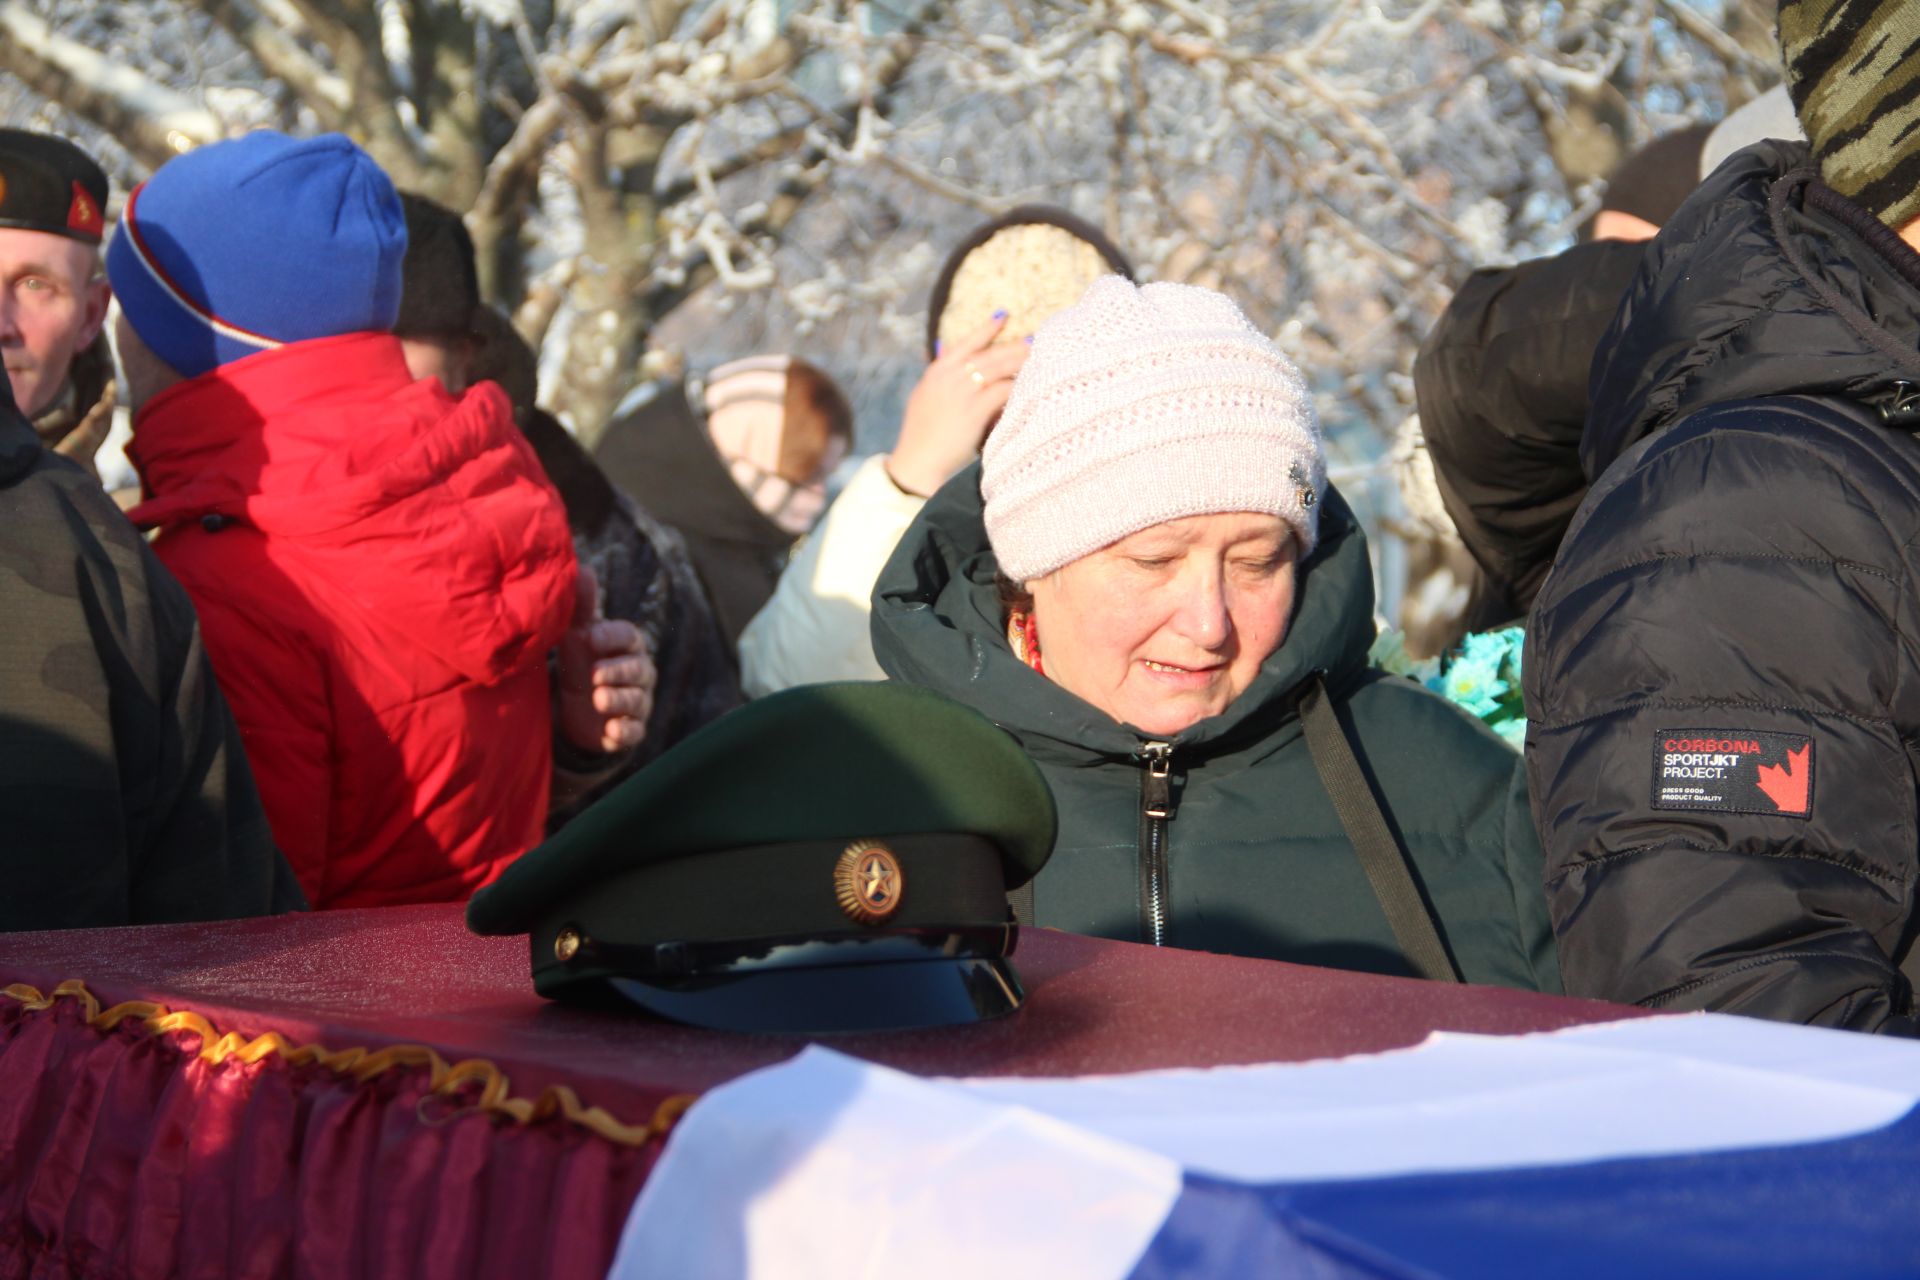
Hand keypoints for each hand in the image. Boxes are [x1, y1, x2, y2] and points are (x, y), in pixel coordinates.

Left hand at [557, 564, 655, 755]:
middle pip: (638, 671)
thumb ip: (582, 606)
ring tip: (599, 700)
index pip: (630, 637)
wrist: (576, 704)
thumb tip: (583, 568)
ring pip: (637, 702)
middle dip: (619, 672)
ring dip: (619, 701)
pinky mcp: (630, 730)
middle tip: (595, 675)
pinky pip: (635, 732)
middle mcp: (640, 673)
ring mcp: (637, 703)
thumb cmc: (582, 658)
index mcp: (628, 646)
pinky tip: (611, 730)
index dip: (612, 637)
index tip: (590, 638)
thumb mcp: (578, 633)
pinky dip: (625, 732)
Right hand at [884, 312, 1029, 497]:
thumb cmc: (921, 434)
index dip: (986, 329)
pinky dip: (1017, 387)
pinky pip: (1003, 391)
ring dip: (1020, 362)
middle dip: (1013, 346)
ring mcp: (962, 393)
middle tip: (1034, 339)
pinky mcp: (974, 411)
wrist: (917, 461)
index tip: (1003, 315)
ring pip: (998, 369)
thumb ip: (938, 376)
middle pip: (988, 354)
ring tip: (1038, 357)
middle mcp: (949, 377)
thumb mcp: (924, 397)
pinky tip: (1031, 385)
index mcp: (937, 371)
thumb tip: (945, 352)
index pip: (965, 343)